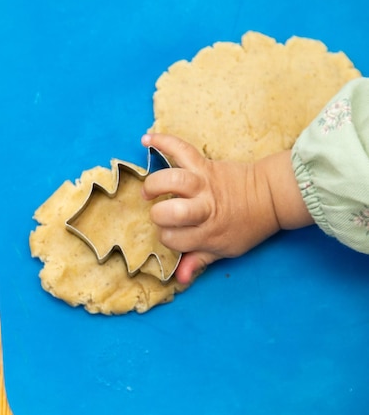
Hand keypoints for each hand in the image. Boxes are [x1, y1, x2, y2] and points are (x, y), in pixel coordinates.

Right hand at [141, 134, 306, 283]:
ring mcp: (204, 183)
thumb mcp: (226, 250)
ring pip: (172, 179)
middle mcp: (203, 207)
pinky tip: (146, 139)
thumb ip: (200, 261)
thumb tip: (179, 278)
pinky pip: (181, 148)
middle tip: (161, 212)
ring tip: (150, 191)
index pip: (171, 238)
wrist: (270, 196)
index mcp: (207, 232)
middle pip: (168, 212)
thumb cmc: (246, 226)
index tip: (173, 233)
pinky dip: (162, 141)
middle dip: (158, 215)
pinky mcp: (205, 164)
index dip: (167, 237)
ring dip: (154, 184)